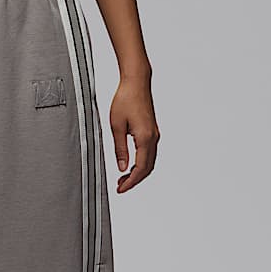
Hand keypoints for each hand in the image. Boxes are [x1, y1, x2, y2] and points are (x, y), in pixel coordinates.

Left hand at [109, 76, 159, 192]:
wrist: (136, 82)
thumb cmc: (125, 99)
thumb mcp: (116, 126)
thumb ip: (119, 149)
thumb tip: (122, 168)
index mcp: (145, 138)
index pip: (140, 168)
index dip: (130, 182)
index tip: (120, 189)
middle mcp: (153, 138)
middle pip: (147, 168)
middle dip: (134, 180)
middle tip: (120, 187)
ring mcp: (154, 135)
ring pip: (149, 162)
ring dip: (137, 173)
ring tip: (122, 178)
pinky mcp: (152, 131)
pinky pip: (149, 153)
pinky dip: (140, 163)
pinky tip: (129, 165)